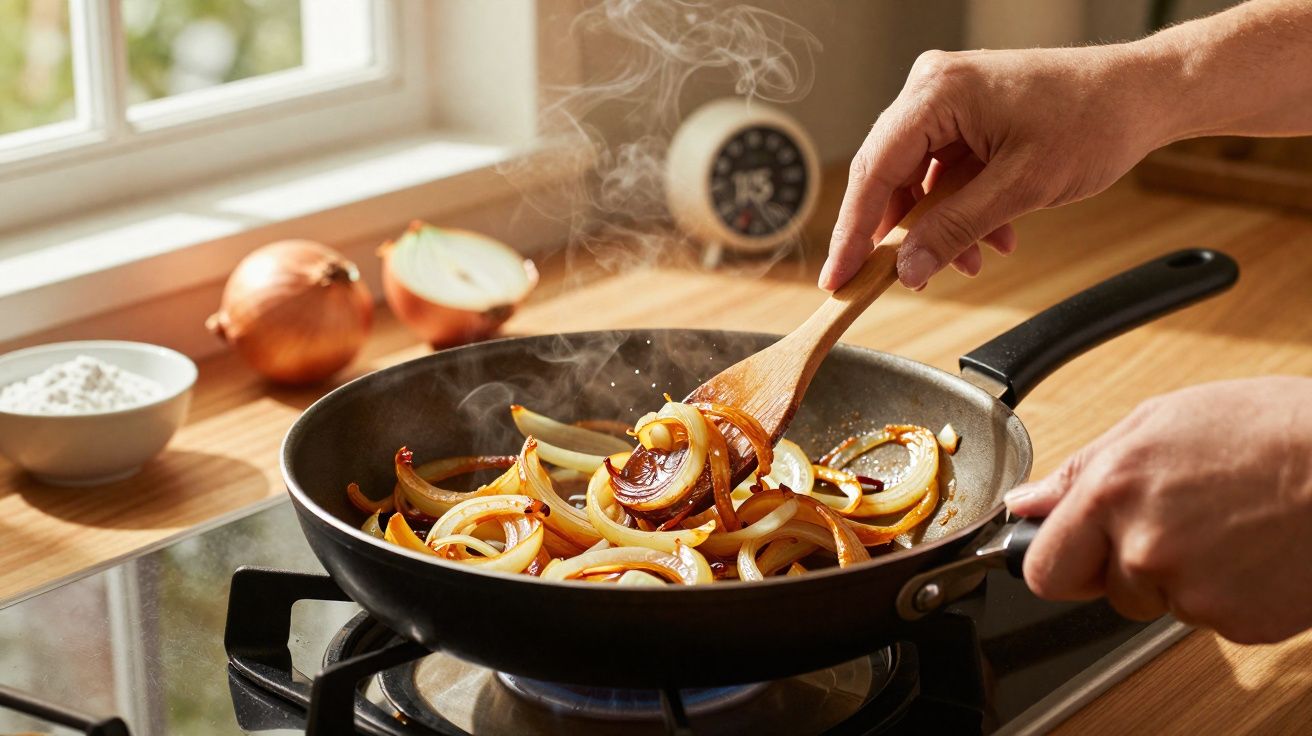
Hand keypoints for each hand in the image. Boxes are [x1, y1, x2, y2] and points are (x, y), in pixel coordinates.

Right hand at [819, 45, 1169, 290]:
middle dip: (900, 234)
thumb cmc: (1095, 120)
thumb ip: (954, 229)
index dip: (852, 232)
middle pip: (888, 174)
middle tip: (886, 281)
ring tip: (972, 261)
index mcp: (937, 91)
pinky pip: (944, 170)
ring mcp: (949, 99)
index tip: (838, 277)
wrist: (1146, 95)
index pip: (874, 170)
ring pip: (918, 178)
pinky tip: (992, 236)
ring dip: (940, 225)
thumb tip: (907, 267)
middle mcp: (933, 87)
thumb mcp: (1020, 187)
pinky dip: (961, 208)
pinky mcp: (967, 114)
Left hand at [1005, 377, 1311, 643]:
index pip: (1044, 568)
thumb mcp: (1157, 423)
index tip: (1072, 552)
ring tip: (1229, 525)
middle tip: (1177, 523)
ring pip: (1162, 602)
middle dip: (1126, 566)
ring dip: (1184, 575)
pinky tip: (1255, 549)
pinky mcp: (1240, 623)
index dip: (1058, 560)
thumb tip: (1027, 503)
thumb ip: (1081, 470)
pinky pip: (1213, 618)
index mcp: (1112, 493)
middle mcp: (1146, 548)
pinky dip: (1230, 592)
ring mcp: (1194, 592)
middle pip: (1107, 590)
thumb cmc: (1270, 429)